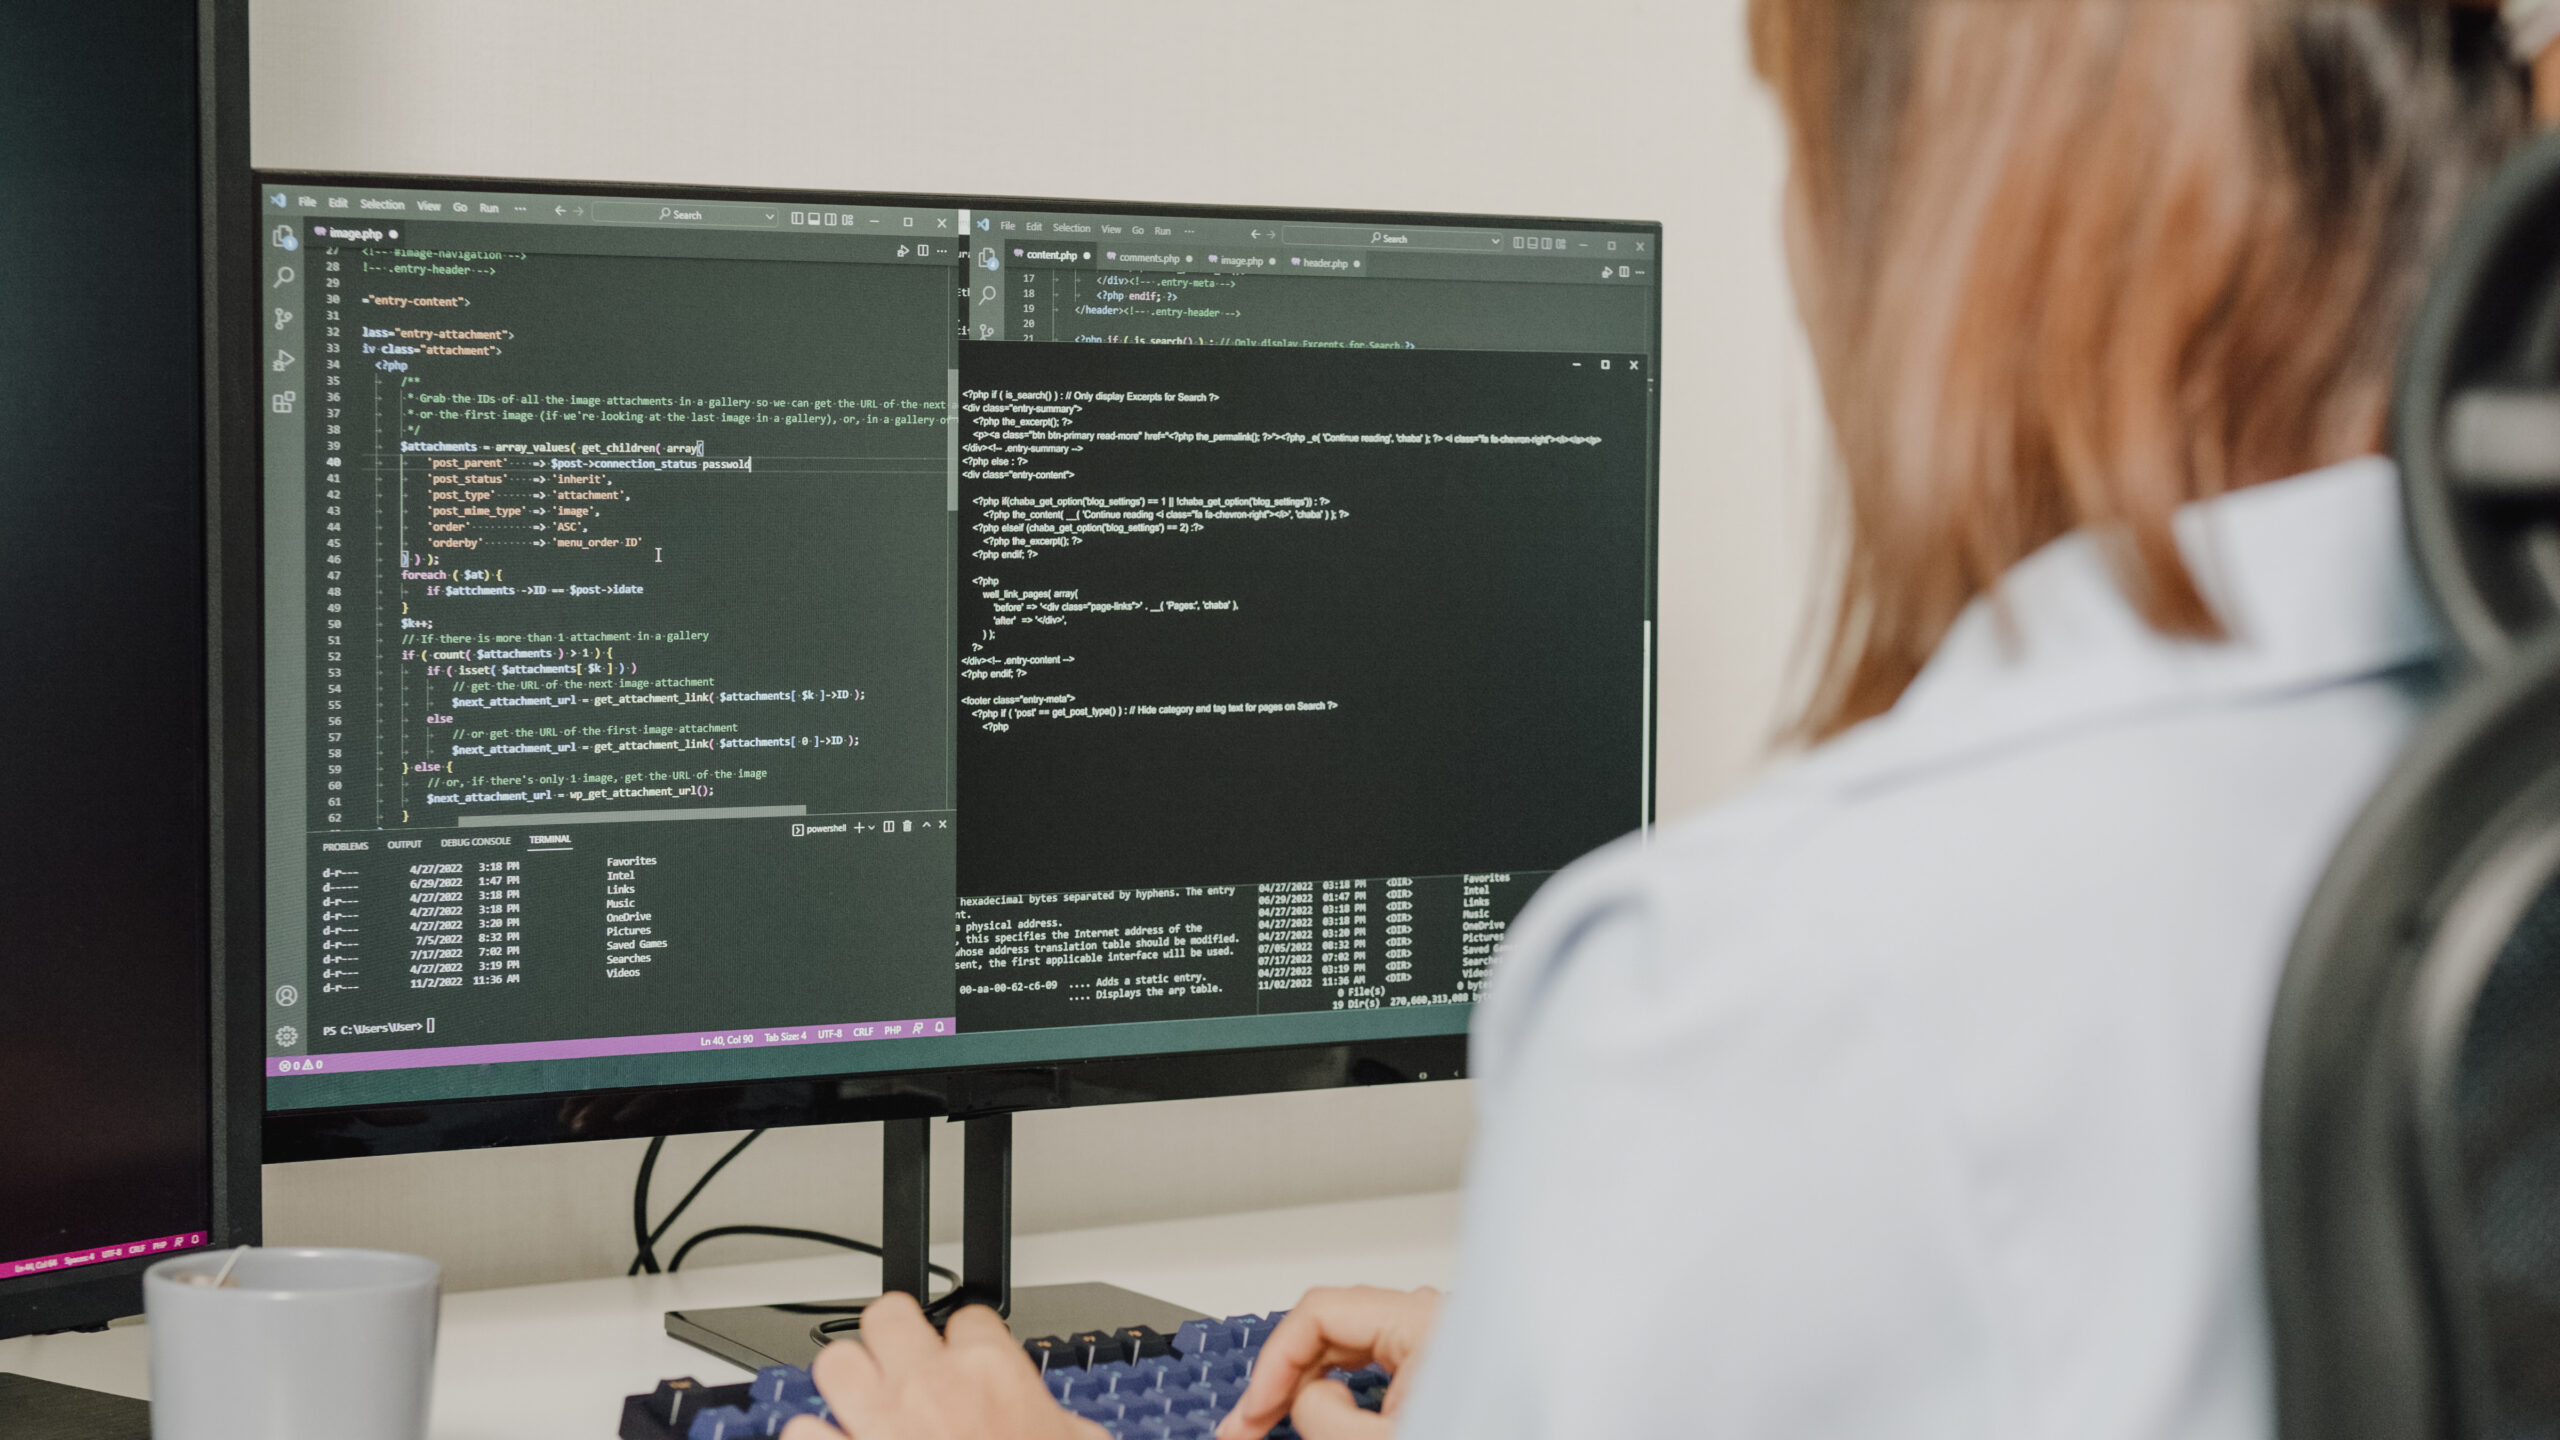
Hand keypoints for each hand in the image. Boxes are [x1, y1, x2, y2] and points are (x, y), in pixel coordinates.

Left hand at [778, 1291, 1104, 1439]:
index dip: (968, 1341)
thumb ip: (1059, 1425)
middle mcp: (930, 1384)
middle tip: (900, 1364)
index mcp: (992, 1373)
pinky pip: (803, 1430)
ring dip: (846, 1383)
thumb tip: (1062, 1425)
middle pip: (889, 1315)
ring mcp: (879, 1420)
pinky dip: (814, 1438)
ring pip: (837, 1362)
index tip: (967, 1361)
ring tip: (860, 1403)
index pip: (970, 1318)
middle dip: (892, 1337)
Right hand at [1216, 1285, 1439, 1439]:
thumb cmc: (1483, 1433)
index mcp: (1426, 1320)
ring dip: (1307, 1386)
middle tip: (1245, 1428)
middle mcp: (1433, 1318)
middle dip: (1283, 1377)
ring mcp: (1438, 1340)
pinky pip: (1374, 1366)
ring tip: (1272, 1425)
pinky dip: (1341, 1391)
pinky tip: (1322, 1415)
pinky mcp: (1440, 1366)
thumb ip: (1327, 1415)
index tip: (1253, 1413)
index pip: (1321, 1312)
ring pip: (1350, 1347)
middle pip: (1332, 1327)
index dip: (1274, 1363)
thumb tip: (1305, 1396)